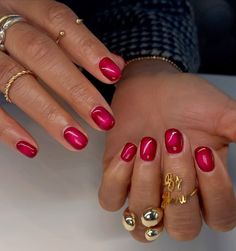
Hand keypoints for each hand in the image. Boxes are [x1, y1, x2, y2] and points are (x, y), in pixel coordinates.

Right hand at [0, 0, 123, 157]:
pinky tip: (32, 147)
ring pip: (13, 80)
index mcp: (25, 8)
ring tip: (77, 140)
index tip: (113, 75)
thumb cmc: (19, 32)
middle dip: (75, 89)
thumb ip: (77, 44)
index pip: (59, 20)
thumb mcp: (44, 27)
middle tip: (103, 119)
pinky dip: (6, 128)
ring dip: (49, 113)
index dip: (88, 48)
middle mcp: (2, 24)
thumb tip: (116, 64)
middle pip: (41, 53)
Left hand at [98, 60, 235, 241]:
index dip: (216, 193)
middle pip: (181, 226)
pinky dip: (117, 180)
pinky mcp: (116, 176)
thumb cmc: (186, 99)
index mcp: (204, 184)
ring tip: (148, 143)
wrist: (150, 85)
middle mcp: (173, 194)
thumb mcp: (220, 114)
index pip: (219, 216)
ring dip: (146, 183)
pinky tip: (127, 150)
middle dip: (179, 186)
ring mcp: (143, 188)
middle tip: (174, 144)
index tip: (204, 153)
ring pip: (142, 220)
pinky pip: (111, 200)